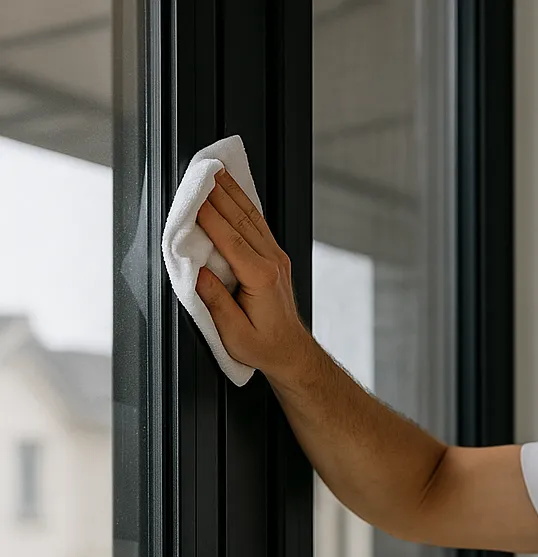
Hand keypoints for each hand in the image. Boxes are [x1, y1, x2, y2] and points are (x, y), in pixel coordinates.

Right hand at [194, 168, 313, 381]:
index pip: (229, 237)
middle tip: (199, 169)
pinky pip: (257, 224)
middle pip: (240, 219)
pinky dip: (243, 204)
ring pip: (251, 216)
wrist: (291, 352)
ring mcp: (276, 258)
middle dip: (218, 192)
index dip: (208, 214)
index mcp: (261, 278)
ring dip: (232, 191)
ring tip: (215, 169)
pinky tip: (233, 191)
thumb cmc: (264, 347)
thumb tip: (194, 273)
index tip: (191, 195)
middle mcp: (272, 262)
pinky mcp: (275, 258)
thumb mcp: (235, 334)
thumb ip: (215, 302)